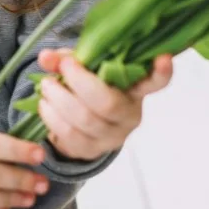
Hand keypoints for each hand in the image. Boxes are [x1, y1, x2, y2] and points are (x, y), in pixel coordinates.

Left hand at [35, 48, 173, 160]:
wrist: (79, 127)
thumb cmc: (88, 89)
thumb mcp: (82, 69)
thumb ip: (67, 60)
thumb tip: (46, 57)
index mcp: (135, 90)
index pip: (155, 83)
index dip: (161, 73)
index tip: (164, 58)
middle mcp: (130, 115)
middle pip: (107, 103)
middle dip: (80, 82)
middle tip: (62, 68)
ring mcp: (113, 136)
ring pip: (85, 120)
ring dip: (59, 99)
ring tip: (46, 85)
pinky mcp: (92, 151)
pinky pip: (69, 135)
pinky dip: (52, 116)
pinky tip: (45, 104)